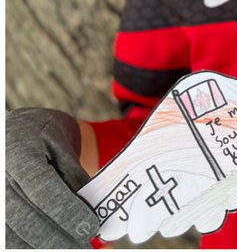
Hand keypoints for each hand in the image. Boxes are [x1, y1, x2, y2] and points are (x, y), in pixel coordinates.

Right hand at [5, 108, 98, 248]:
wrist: (11, 133)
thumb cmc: (40, 135)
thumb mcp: (61, 142)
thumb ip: (71, 173)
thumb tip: (90, 207)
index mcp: (19, 152)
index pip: (42, 187)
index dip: (66, 210)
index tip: (89, 227)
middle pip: (26, 217)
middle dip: (56, 238)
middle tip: (84, 246)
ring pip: (12, 235)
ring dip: (40, 247)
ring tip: (70, 249)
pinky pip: (6, 238)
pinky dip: (27, 245)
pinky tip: (46, 249)